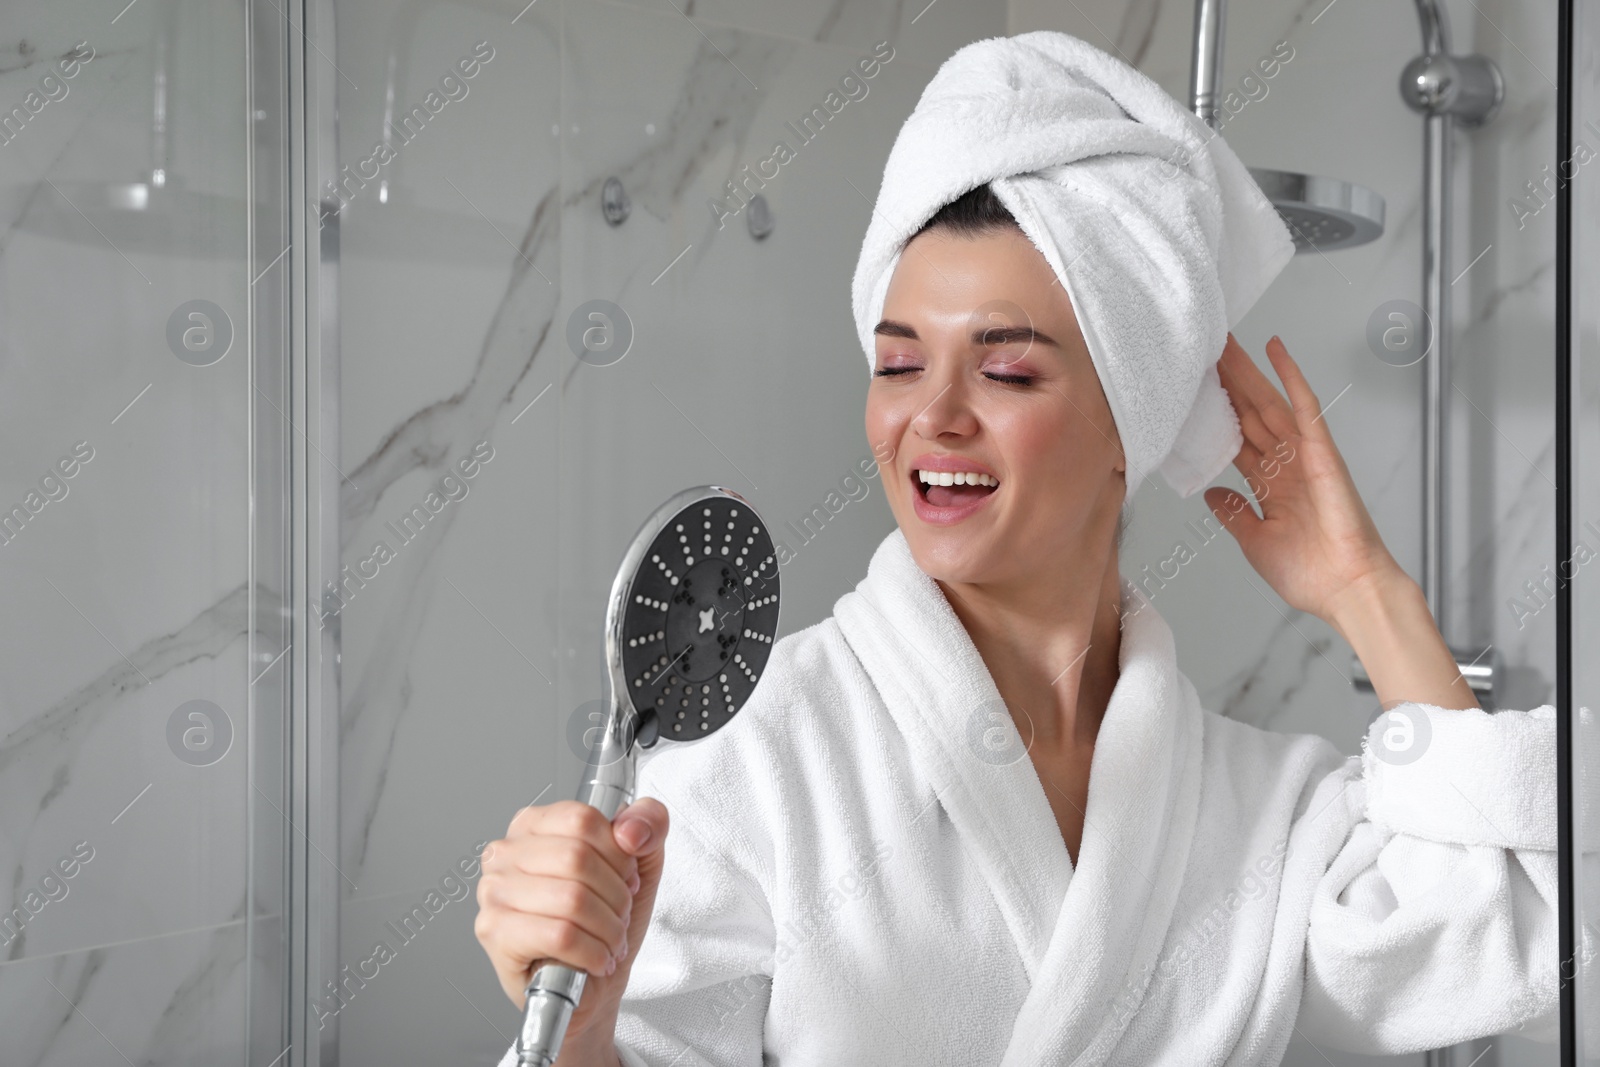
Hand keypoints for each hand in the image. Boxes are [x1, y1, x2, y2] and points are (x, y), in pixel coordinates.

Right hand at [475, 798, 669, 1049]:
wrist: (590, 986)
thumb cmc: (601, 921)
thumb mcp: (640, 863)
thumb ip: (648, 824)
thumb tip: (630, 830)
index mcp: (532, 826)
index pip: (582, 819)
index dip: (618, 853)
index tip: (626, 877)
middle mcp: (504, 854)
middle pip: (577, 857)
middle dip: (615, 895)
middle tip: (619, 915)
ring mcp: (494, 893)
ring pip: (571, 899)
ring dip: (607, 928)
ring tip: (610, 940)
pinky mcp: (495, 934)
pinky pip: (559, 935)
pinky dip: (592, 952)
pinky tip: (596, 959)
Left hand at [1202, 333, 1403, 628]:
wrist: (1347, 590)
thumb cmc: (1312, 573)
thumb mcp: (1255, 541)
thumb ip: (1235, 514)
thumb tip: (1213, 494)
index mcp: (1272, 485)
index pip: (1238, 437)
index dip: (1217, 413)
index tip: (1195, 389)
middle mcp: (1287, 464)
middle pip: (1250, 412)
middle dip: (1228, 382)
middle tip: (1205, 348)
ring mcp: (1305, 455)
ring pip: (1270, 401)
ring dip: (1249, 370)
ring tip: (1226, 341)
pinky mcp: (1322, 453)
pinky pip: (1304, 406)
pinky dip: (1291, 376)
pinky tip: (1275, 349)